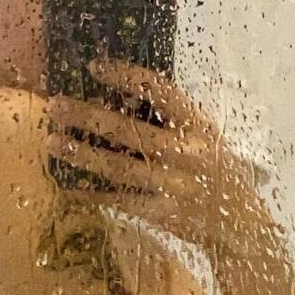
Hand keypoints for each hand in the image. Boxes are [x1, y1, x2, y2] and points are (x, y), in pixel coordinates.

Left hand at [46, 59, 260, 248]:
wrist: (242, 227)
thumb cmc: (220, 175)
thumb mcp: (207, 139)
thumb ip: (175, 121)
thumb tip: (125, 97)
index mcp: (199, 127)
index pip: (160, 92)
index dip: (126, 77)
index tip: (96, 67)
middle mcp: (185, 154)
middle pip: (129, 131)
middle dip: (89, 117)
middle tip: (56, 105)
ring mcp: (172, 186)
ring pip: (118, 167)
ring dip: (81, 154)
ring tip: (51, 141)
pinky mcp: (162, 214)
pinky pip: (119, 201)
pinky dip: (91, 195)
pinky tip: (67, 187)